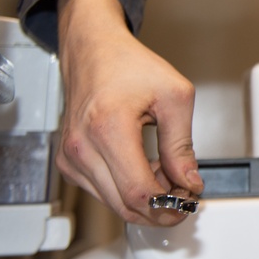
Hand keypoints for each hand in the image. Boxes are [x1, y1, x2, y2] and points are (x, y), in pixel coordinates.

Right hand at [55, 0, 202, 224]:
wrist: (94, 50)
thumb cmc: (129, 65)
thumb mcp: (174, 97)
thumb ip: (182, 145)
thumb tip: (189, 182)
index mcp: (108, 128)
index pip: (138, 192)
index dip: (169, 206)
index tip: (189, 201)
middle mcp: (82, 147)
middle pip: (124, 206)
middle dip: (161, 207)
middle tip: (185, 194)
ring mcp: (71, 157)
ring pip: (113, 203)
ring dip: (146, 199)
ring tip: (169, 173)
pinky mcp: (69, 162)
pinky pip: (102, 191)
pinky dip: (128, 189)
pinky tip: (147, 168)